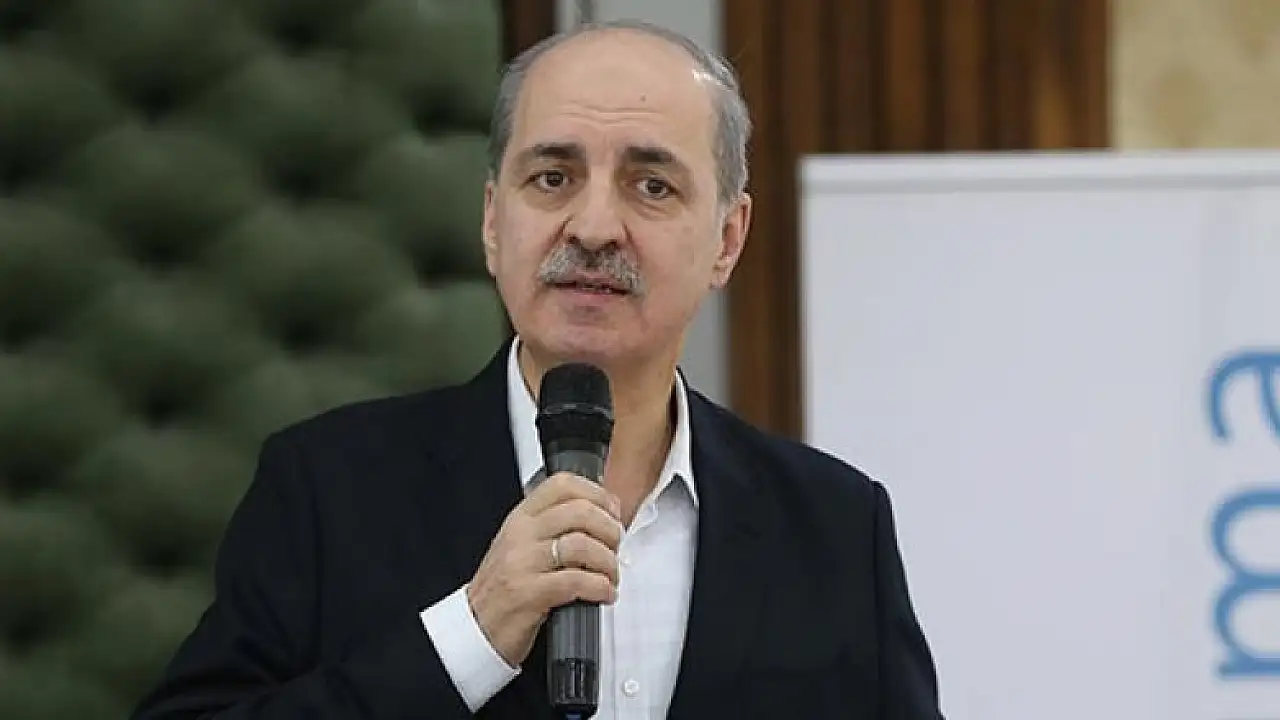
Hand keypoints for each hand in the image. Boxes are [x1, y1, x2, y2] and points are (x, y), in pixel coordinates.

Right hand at [466, 471, 623, 666]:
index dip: (597, 494)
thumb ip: (552, 528)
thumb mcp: (520, 547)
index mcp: (520, 518)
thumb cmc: (502, 590)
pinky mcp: (528, 593)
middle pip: (579, 511)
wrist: (475, 629)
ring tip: (610, 575)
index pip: (562, 485)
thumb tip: (599, 517)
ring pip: (581, 544)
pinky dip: (599, 587)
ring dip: (608, 562)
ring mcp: (522, 563)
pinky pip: (575, 581)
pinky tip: (604, 593)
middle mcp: (520, 535)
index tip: (612, 512)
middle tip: (615, 547)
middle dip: (610, 530)